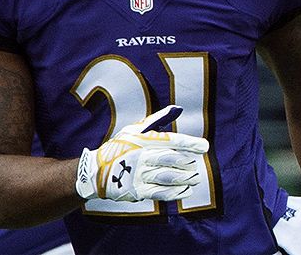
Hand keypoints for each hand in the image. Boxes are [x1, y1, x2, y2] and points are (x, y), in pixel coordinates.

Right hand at [75, 105, 209, 201]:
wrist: (95, 170)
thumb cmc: (120, 146)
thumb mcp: (135, 129)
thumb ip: (157, 119)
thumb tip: (178, 108)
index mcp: (143, 140)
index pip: (170, 140)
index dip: (189, 143)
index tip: (204, 146)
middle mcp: (142, 156)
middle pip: (168, 158)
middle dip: (185, 162)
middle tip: (195, 164)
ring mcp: (139, 174)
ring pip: (165, 176)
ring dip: (183, 178)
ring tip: (195, 178)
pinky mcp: (136, 190)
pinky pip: (158, 192)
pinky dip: (174, 192)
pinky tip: (185, 190)